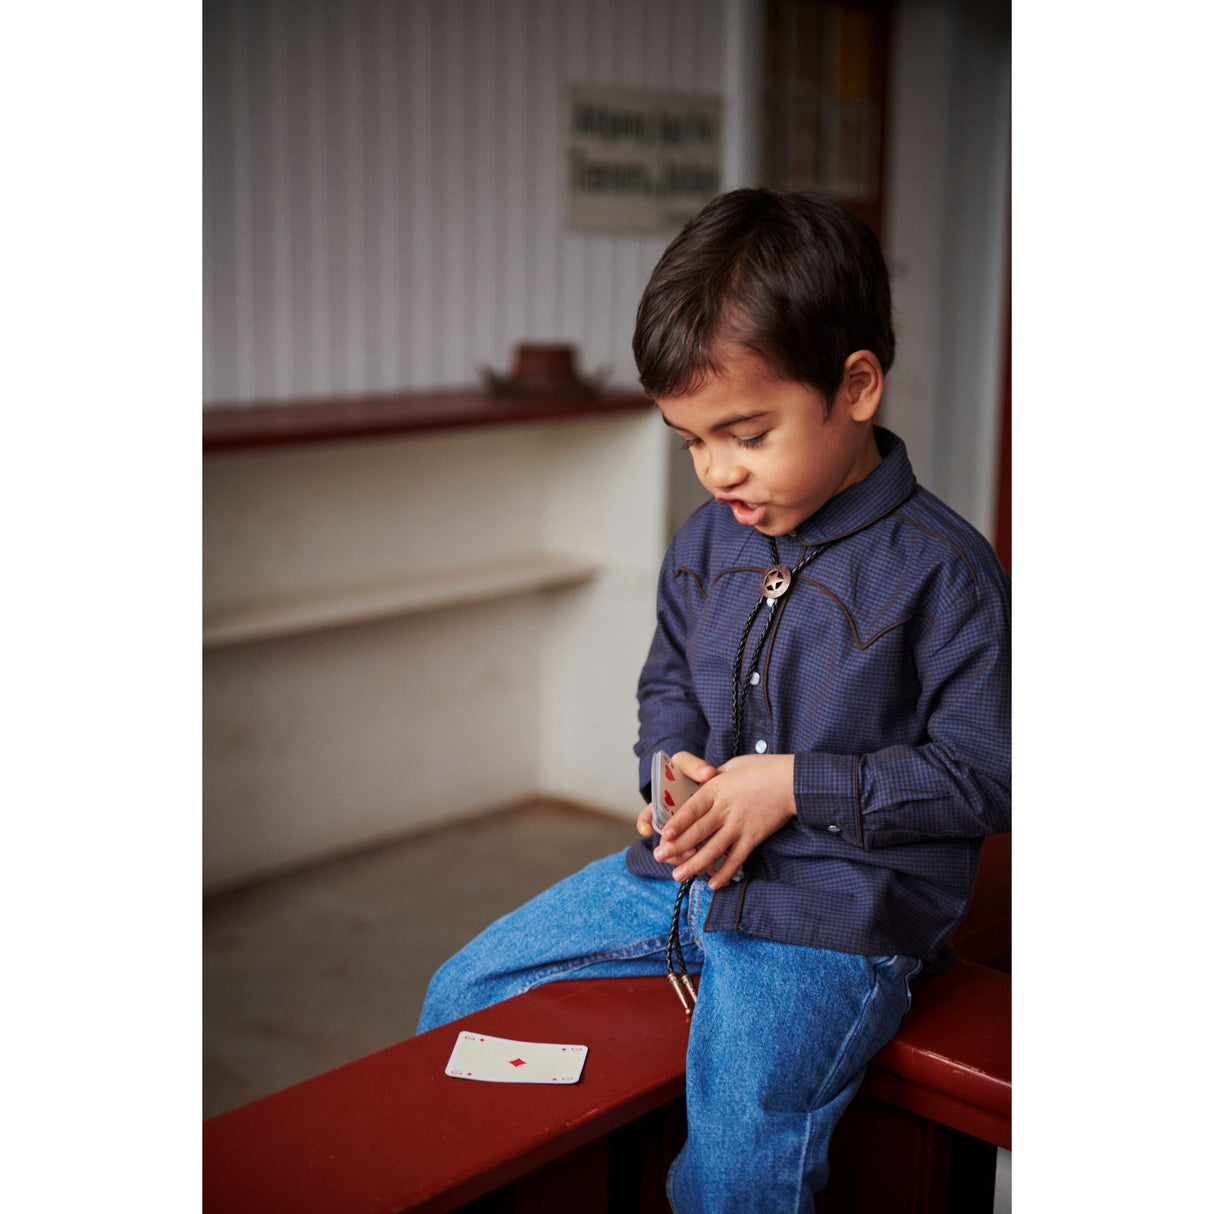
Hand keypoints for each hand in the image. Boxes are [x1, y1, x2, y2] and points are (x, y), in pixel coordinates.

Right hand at [637, 751, 715, 867]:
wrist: (720, 784)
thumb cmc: (696, 773)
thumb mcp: (689, 765)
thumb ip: (694, 767)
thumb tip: (707, 774)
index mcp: (663, 805)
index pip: (647, 816)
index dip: (644, 824)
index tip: (647, 830)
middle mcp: (671, 824)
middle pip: (664, 843)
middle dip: (669, 850)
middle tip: (677, 852)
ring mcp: (685, 836)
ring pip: (679, 854)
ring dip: (686, 859)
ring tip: (697, 858)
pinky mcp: (701, 843)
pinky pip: (699, 858)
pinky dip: (705, 863)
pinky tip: (714, 867)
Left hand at [652, 753, 795, 888]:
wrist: (791, 780)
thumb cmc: (761, 768)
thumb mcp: (732, 766)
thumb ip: (714, 778)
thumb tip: (702, 781)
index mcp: (716, 789)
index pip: (691, 808)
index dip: (677, 823)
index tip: (663, 834)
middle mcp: (725, 809)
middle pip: (697, 832)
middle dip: (676, 847)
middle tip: (659, 858)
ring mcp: (739, 825)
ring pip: (713, 849)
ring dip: (694, 865)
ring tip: (678, 876)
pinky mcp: (753, 837)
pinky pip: (736, 858)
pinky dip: (724, 872)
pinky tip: (713, 883)